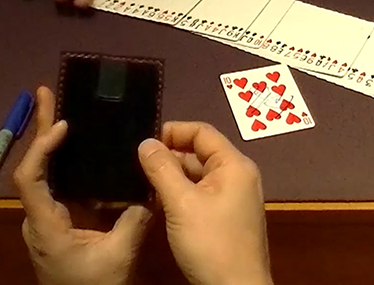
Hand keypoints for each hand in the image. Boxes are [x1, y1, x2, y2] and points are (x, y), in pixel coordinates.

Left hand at [14, 87, 151, 284]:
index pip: (30, 178)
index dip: (42, 148)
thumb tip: (148, 187)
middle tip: (45, 92)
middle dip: (40, 129)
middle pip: (32, 167)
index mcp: (45, 225)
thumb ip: (134, 219)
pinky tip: (75, 147)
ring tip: (59, 110)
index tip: (63, 125)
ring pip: (41, 174)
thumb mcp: (119, 256)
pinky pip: (54, 185)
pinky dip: (61, 161)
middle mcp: (37, 218)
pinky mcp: (55, 224)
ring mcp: (44, 221)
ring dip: (48, 142)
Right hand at [138, 122, 271, 284]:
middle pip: (199, 152)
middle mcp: (237, 176)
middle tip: (136, 164)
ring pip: (197, 175)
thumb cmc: (211, 243)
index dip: (172, 131)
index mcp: (234, 165)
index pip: (202, 131)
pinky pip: (200, 194)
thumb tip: (146, 142)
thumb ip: (162, 168)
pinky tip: (157, 202)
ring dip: (171, 176)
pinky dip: (180, 193)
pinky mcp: (225, 217)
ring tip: (141, 182)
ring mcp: (233, 198)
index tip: (143, 142)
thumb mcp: (181, 203)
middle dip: (168, 155)